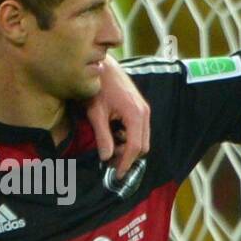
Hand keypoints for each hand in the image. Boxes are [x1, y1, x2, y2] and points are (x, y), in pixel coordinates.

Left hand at [84, 54, 150, 178]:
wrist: (102, 65)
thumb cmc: (97, 87)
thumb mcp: (96, 113)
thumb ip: (103, 136)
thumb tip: (105, 157)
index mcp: (135, 115)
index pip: (135, 147)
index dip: (126, 163)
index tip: (117, 175)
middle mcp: (144, 112)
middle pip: (142, 146)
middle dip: (127, 156)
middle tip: (109, 162)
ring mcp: (143, 109)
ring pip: (142, 138)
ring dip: (127, 147)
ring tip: (109, 148)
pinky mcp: (139, 107)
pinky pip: (139, 130)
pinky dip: (128, 137)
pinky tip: (113, 135)